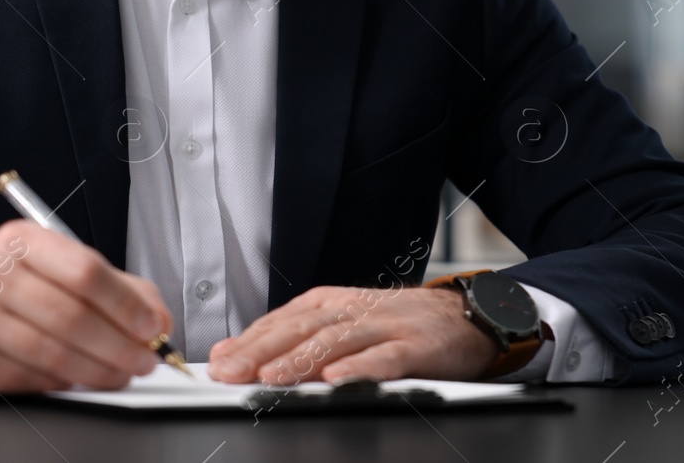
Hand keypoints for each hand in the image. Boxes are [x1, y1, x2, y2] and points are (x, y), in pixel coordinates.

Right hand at [0, 219, 171, 396]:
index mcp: (21, 241)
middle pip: (72, 316)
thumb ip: (117, 287)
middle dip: (119, 345)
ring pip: (54, 353)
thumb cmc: (12, 287)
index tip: (151, 326)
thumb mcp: (59, 267)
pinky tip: (79, 377)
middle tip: (144, 360)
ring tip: (122, 373)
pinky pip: (31, 379)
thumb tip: (157, 319)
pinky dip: (64, 383)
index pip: (85, 270)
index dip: (125, 304)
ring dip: (99, 370)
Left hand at [207, 285, 499, 384]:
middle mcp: (354, 310)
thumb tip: (235, 354)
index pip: (282, 321)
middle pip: (302, 329)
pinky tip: (336, 379)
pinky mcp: (416, 345)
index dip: (249, 341)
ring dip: (301, 359)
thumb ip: (293, 338)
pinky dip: (360, 367)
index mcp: (331, 303)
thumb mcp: (342, 324)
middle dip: (263, 350)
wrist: (465, 317)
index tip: (218, 364)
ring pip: (337, 341)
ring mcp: (385, 326)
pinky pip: (385, 357)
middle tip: (232, 372)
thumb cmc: (398, 325)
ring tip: (272, 377)